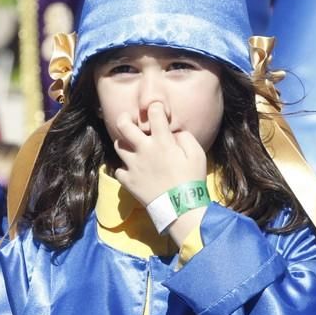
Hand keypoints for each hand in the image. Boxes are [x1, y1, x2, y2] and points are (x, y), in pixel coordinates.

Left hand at [113, 103, 207, 245]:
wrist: (180, 207)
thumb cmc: (192, 179)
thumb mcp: (198, 154)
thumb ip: (185, 137)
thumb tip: (174, 132)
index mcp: (162, 141)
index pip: (154, 113)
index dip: (155, 107)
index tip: (156, 110)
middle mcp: (143, 150)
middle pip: (123, 125)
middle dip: (124, 118)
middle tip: (129, 120)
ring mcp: (133, 165)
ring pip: (118, 146)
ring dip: (124, 144)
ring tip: (132, 147)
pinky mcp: (127, 180)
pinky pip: (119, 170)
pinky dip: (125, 169)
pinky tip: (133, 171)